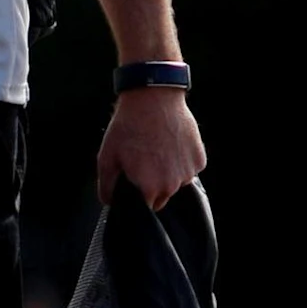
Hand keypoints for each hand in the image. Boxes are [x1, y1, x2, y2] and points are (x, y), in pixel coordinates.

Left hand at [98, 89, 205, 210]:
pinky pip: (188, 168)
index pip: (145, 207)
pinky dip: (180, 161)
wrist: (153, 100)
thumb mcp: (106, 157)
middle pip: (162, 196)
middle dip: (151, 185)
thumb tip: (109, 201)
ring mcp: (189, 172)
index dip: (137, 196)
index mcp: (150, 188)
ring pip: (176, 182)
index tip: (133, 181)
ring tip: (155, 150)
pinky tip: (169, 145)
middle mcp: (172, 185)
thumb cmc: (128, 128)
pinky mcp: (200, 159)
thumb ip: (107, 186)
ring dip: (167, 172)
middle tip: (142, 161)